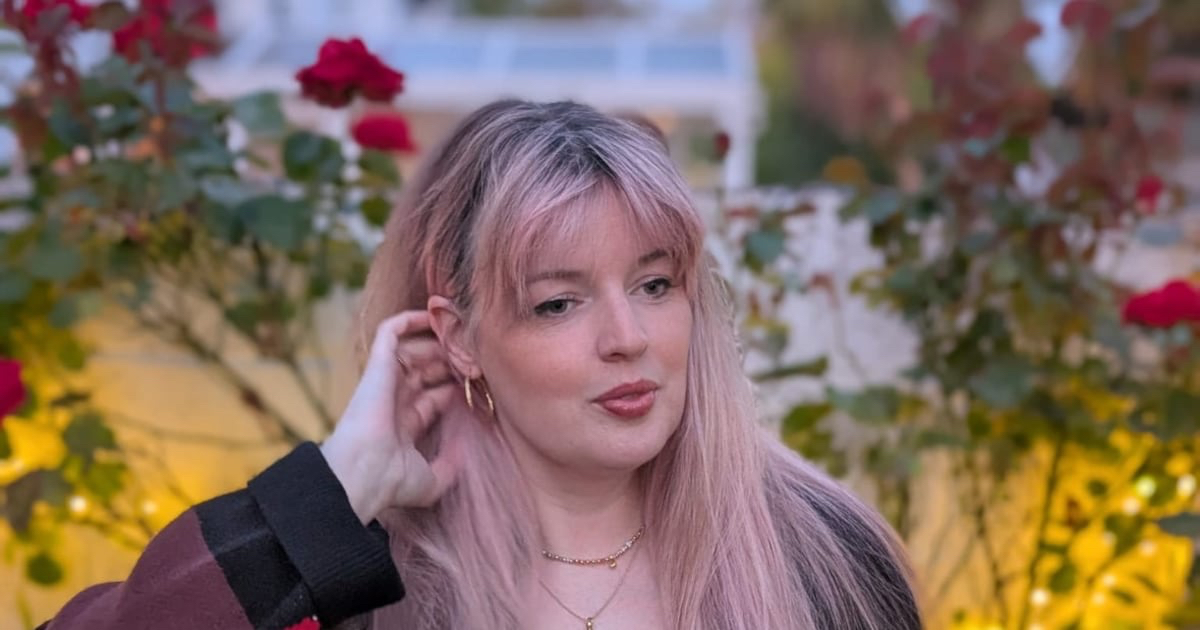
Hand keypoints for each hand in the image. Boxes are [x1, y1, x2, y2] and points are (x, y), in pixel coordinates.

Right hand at [320, 311, 461, 523]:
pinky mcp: (378, 365)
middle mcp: (394, 400)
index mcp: (404, 425)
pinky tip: (433, 315)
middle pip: (427, 370)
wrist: (364, 473)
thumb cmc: (393, 482)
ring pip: (414, 349)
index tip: (482, 384)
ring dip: (439, 342)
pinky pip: (389, 331)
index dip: (457, 388)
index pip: (434, 397)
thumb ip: (451, 465)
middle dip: (453, 363)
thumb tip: (467, 447)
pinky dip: (409, 319)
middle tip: (479, 359)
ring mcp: (385, 381)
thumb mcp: (433, 481)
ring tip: (464, 339)